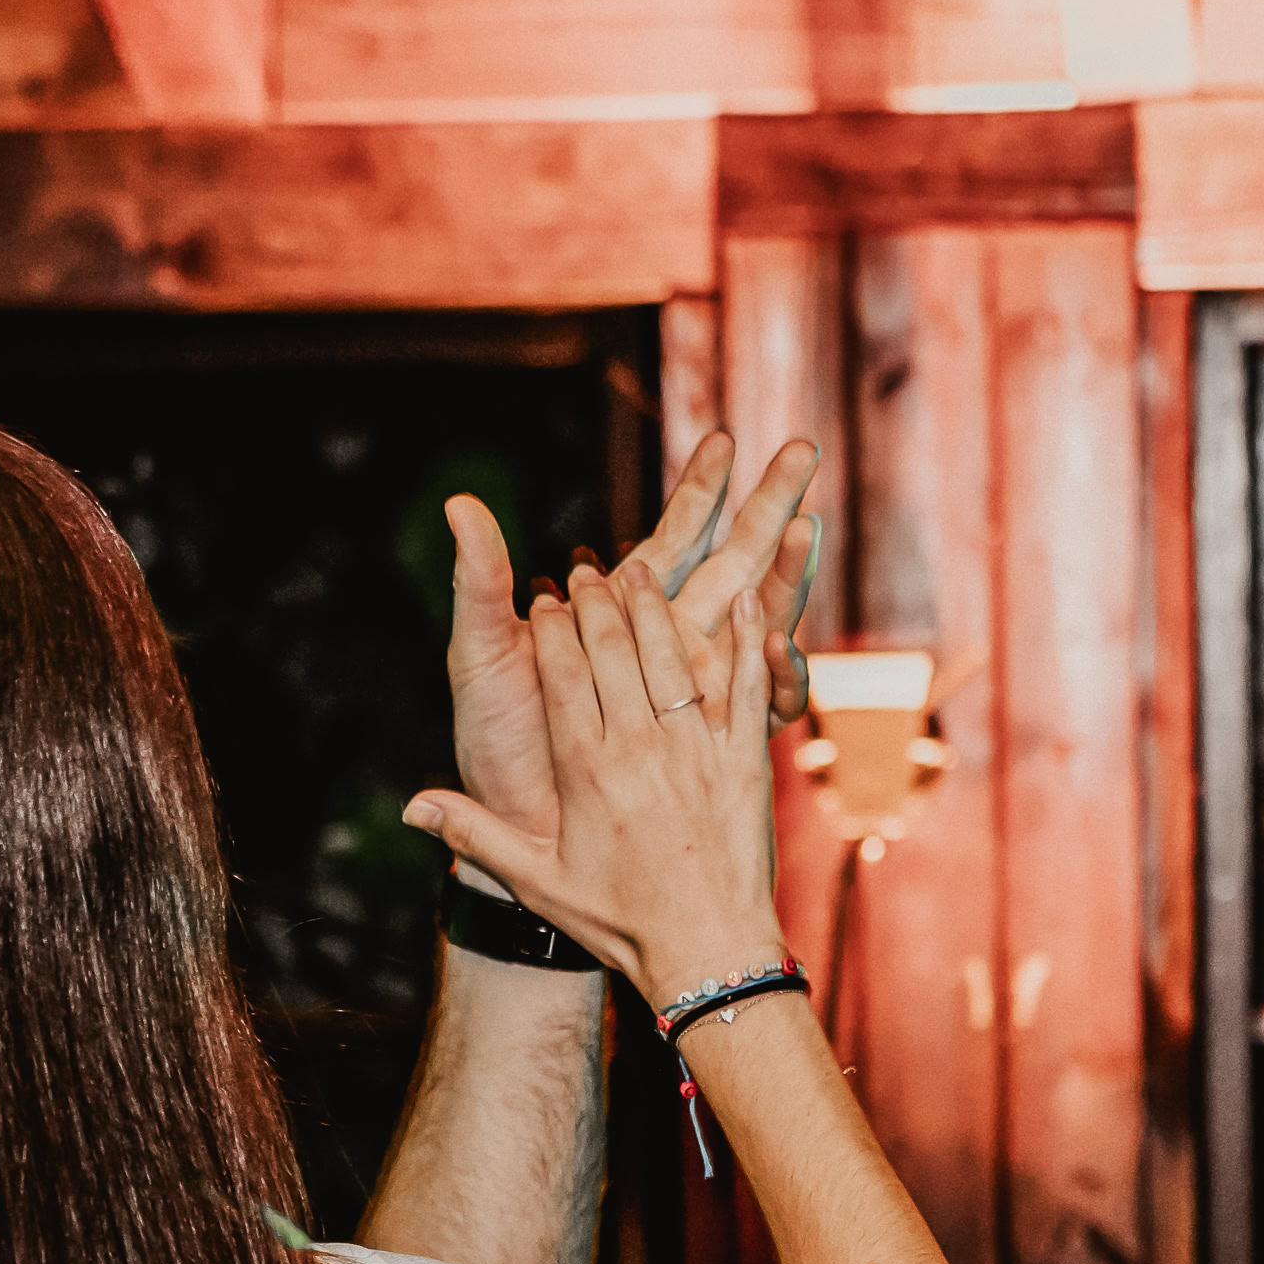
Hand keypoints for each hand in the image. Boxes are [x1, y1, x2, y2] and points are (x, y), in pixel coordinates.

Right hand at [405, 564, 782, 1014]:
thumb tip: (410, 808)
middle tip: (587, 573)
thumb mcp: (537, 879)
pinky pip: (745, 680)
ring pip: (671, 652)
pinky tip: (742, 596)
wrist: (707, 950)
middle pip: (612, 647)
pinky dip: (746, 634)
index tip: (544, 598)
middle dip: (596, 601)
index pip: (561, 671)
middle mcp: (639, 747)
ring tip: (638, 576)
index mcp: (584, 769)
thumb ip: (475, 833)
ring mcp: (695, 747)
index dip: (552, 626)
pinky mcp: (745, 755)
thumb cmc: (619, 920)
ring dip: (653, 606)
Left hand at [443, 432, 818, 860]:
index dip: (700, 490)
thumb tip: (457, 503)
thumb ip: (480, 581)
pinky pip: (756, 703)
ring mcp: (690, 691)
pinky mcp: (704, 743)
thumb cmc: (493, 741)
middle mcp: (662, 646)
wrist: (511, 823)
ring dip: (786, 578)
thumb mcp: (480, 655)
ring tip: (806, 529)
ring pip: (758, 625)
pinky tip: (783, 643)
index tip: (724, 439)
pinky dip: (775, 673)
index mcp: (616, 616)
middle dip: (768, 507)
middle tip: (803, 450)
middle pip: (731, 564)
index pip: (672, 539)